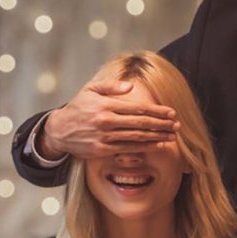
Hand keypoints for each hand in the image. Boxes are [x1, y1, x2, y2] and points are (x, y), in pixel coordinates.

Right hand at [39, 80, 178, 159]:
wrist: (59, 130)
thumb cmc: (78, 107)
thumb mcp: (91, 90)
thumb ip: (111, 86)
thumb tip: (131, 87)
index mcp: (105, 105)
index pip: (137, 108)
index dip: (157, 111)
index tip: (171, 112)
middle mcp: (106, 121)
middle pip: (141, 123)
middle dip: (162, 124)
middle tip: (177, 125)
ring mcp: (104, 137)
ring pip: (137, 137)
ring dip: (157, 137)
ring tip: (172, 136)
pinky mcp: (102, 150)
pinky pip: (128, 149)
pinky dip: (145, 147)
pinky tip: (157, 145)